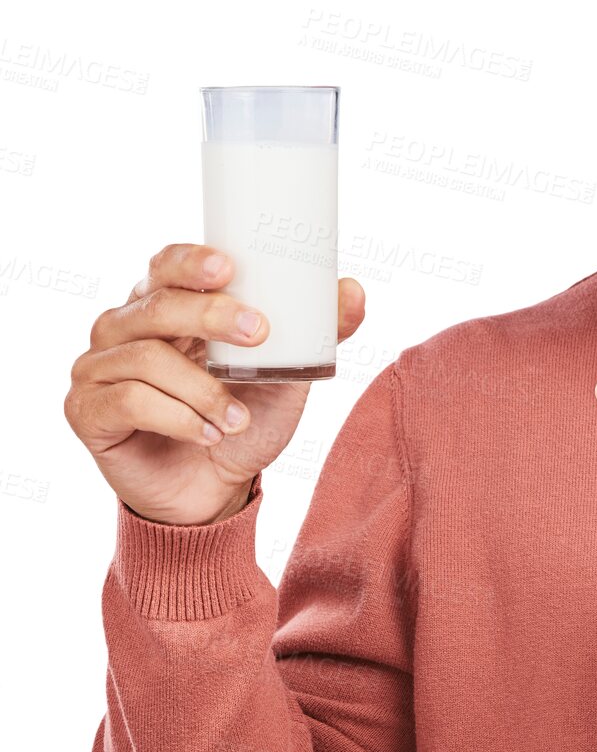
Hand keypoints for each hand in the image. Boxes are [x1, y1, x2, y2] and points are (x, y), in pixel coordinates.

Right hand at [63, 243, 365, 525]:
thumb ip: (318, 333)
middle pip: (157, 304)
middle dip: (210, 314)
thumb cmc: (245, 418)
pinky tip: (209, 434)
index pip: (166, 265)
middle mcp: (123, 328)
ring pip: (145, 356)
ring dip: (203, 389)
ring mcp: (99, 368)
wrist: (215, 491)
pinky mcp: (87, 411)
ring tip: (238, 417)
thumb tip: (354, 291)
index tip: (230, 268)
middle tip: (258, 335)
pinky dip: (178, 417)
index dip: (191, 261)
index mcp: (166, 305)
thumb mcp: (289, 374)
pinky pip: (129, 400)